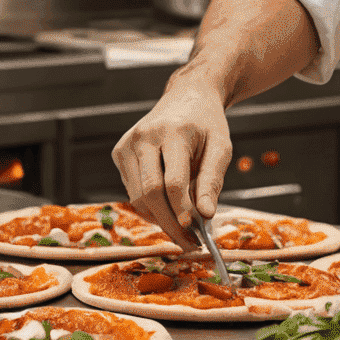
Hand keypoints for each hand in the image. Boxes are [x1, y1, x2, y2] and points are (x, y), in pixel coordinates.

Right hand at [110, 72, 231, 248]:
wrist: (187, 96)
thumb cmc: (207, 124)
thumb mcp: (221, 147)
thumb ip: (212, 181)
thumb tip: (206, 216)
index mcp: (173, 131)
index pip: (172, 181)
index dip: (181, 209)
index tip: (195, 231)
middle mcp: (144, 136)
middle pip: (149, 192)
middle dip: (169, 222)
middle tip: (188, 243)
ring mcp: (127, 144)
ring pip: (137, 197)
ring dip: (159, 218)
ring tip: (183, 227)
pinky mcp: (119, 152)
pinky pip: (132, 190)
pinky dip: (150, 205)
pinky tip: (168, 205)